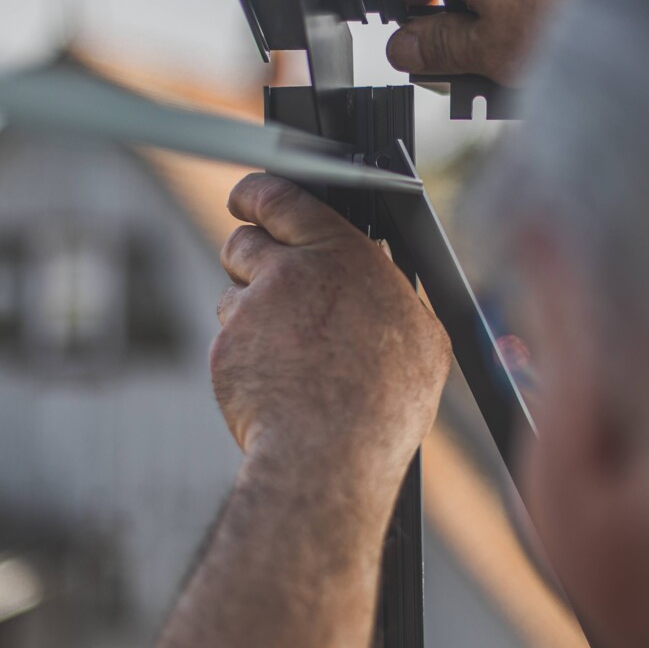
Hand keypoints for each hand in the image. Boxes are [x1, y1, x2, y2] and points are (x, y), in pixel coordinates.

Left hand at [213, 174, 450, 498]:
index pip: (283, 198)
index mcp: (343, 255)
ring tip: (287, 352)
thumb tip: (390, 286)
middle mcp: (292, 272)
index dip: (257, 194)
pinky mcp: (226, 350)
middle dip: (248, 256)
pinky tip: (276, 382)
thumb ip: (395, 297)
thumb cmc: (386, 401)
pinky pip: (228, 341)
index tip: (247, 198)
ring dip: (250, 313)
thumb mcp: (423, 338)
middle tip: (262, 276)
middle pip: (244, 242)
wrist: (331, 453)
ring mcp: (252, 311)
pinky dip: (245, 357)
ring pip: (233, 295)